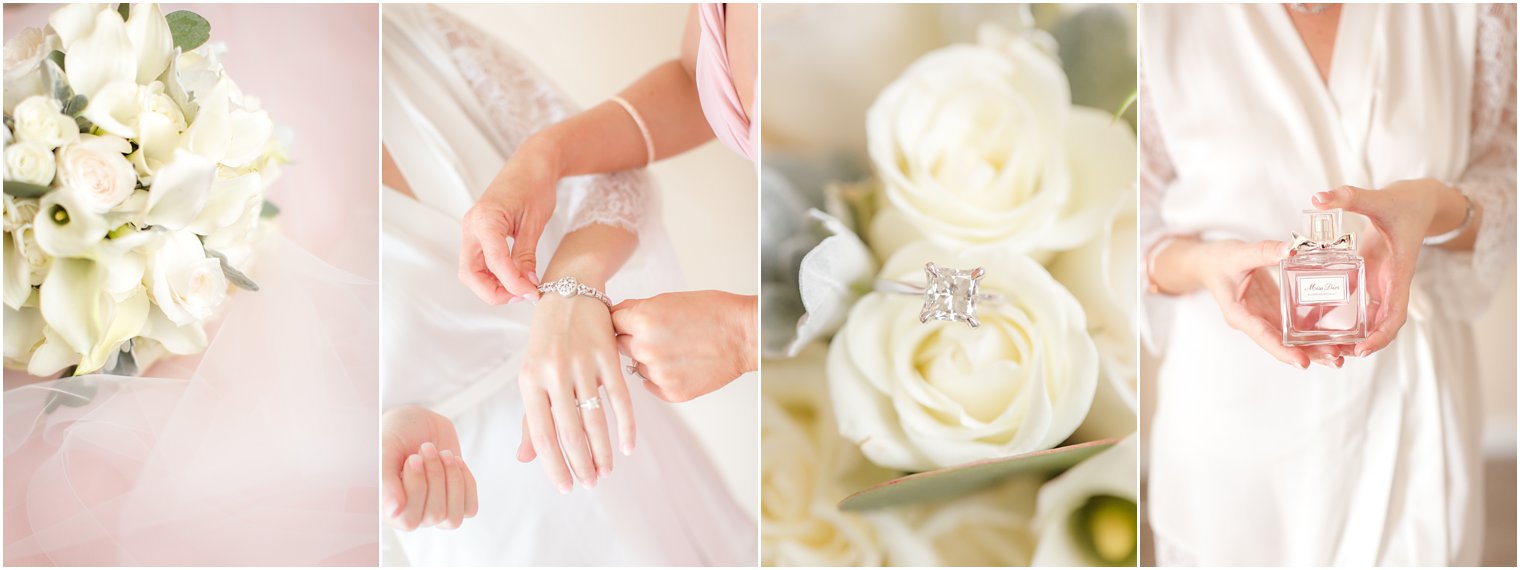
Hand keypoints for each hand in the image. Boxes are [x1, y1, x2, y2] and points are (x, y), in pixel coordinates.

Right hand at [381, 405, 478, 530]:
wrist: (418, 422)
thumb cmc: (397, 436)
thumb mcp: (386, 451)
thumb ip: (385, 481)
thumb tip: (394, 512)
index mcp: (387, 509)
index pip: (409, 520)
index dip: (417, 487)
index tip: (413, 458)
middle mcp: (409, 516)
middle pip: (434, 515)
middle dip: (435, 475)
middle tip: (427, 448)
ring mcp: (433, 511)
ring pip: (453, 518)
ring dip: (453, 480)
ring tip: (443, 454)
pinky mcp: (456, 503)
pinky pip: (469, 509)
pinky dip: (467, 482)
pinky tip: (454, 462)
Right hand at [459, 139, 559, 304]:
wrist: (532, 163)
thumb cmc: (535, 184)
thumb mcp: (535, 223)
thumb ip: (526, 256)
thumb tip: (527, 285)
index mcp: (485, 219)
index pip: (494, 262)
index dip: (514, 284)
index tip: (533, 294)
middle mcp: (472, 226)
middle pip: (470, 274)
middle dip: (494, 292)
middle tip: (523, 296)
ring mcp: (472, 231)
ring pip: (471, 271)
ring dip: (493, 286)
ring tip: (521, 288)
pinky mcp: (478, 234)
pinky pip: (479, 262)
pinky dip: (494, 275)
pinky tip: (515, 277)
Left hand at [515, 291, 635, 492]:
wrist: (570, 293)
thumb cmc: (547, 341)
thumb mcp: (532, 375)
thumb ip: (530, 418)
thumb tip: (526, 458)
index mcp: (529, 379)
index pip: (542, 434)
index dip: (554, 465)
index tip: (565, 486)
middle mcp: (554, 372)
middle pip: (570, 431)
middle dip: (581, 464)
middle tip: (590, 484)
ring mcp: (582, 362)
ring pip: (595, 419)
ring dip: (602, 451)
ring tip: (606, 471)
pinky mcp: (607, 354)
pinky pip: (620, 398)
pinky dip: (626, 426)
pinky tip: (627, 446)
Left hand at [611, 291, 756, 401]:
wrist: (744, 335)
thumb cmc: (712, 312)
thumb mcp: (669, 299)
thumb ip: (637, 310)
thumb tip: (615, 317)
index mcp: (642, 320)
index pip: (611, 322)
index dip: (621, 321)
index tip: (629, 322)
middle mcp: (645, 348)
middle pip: (619, 346)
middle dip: (632, 340)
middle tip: (658, 335)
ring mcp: (658, 373)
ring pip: (636, 366)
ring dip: (648, 360)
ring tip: (675, 349)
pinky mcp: (671, 392)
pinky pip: (650, 385)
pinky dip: (660, 377)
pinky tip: (680, 364)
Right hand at [1192, 240, 1343, 368]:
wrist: (1209, 263)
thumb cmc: (1218, 260)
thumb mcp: (1238, 254)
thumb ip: (1264, 251)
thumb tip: (1290, 249)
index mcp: (1239, 313)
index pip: (1262, 335)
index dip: (1282, 350)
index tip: (1303, 362)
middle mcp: (1253, 321)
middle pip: (1281, 344)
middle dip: (1308, 353)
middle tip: (1336, 359)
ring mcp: (1264, 319)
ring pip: (1290, 340)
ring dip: (1314, 348)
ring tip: (1340, 356)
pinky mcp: (1273, 312)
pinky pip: (1293, 327)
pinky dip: (1311, 333)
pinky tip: (1333, 336)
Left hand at [1311, 181, 1456, 356]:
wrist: (1419, 201)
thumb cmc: (1405, 202)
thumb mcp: (1378, 198)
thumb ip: (1349, 197)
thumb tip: (1318, 197)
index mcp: (1399, 272)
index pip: (1395, 314)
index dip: (1381, 335)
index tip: (1362, 349)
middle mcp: (1391, 283)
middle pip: (1381, 325)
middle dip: (1361, 343)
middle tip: (1332, 355)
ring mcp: (1381, 282)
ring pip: (1370, 319)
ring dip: (1352, 334)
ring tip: (1324, 347)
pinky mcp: (1371, 277)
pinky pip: (1360, 304)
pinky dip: (1347, 316)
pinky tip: (1322, 324)